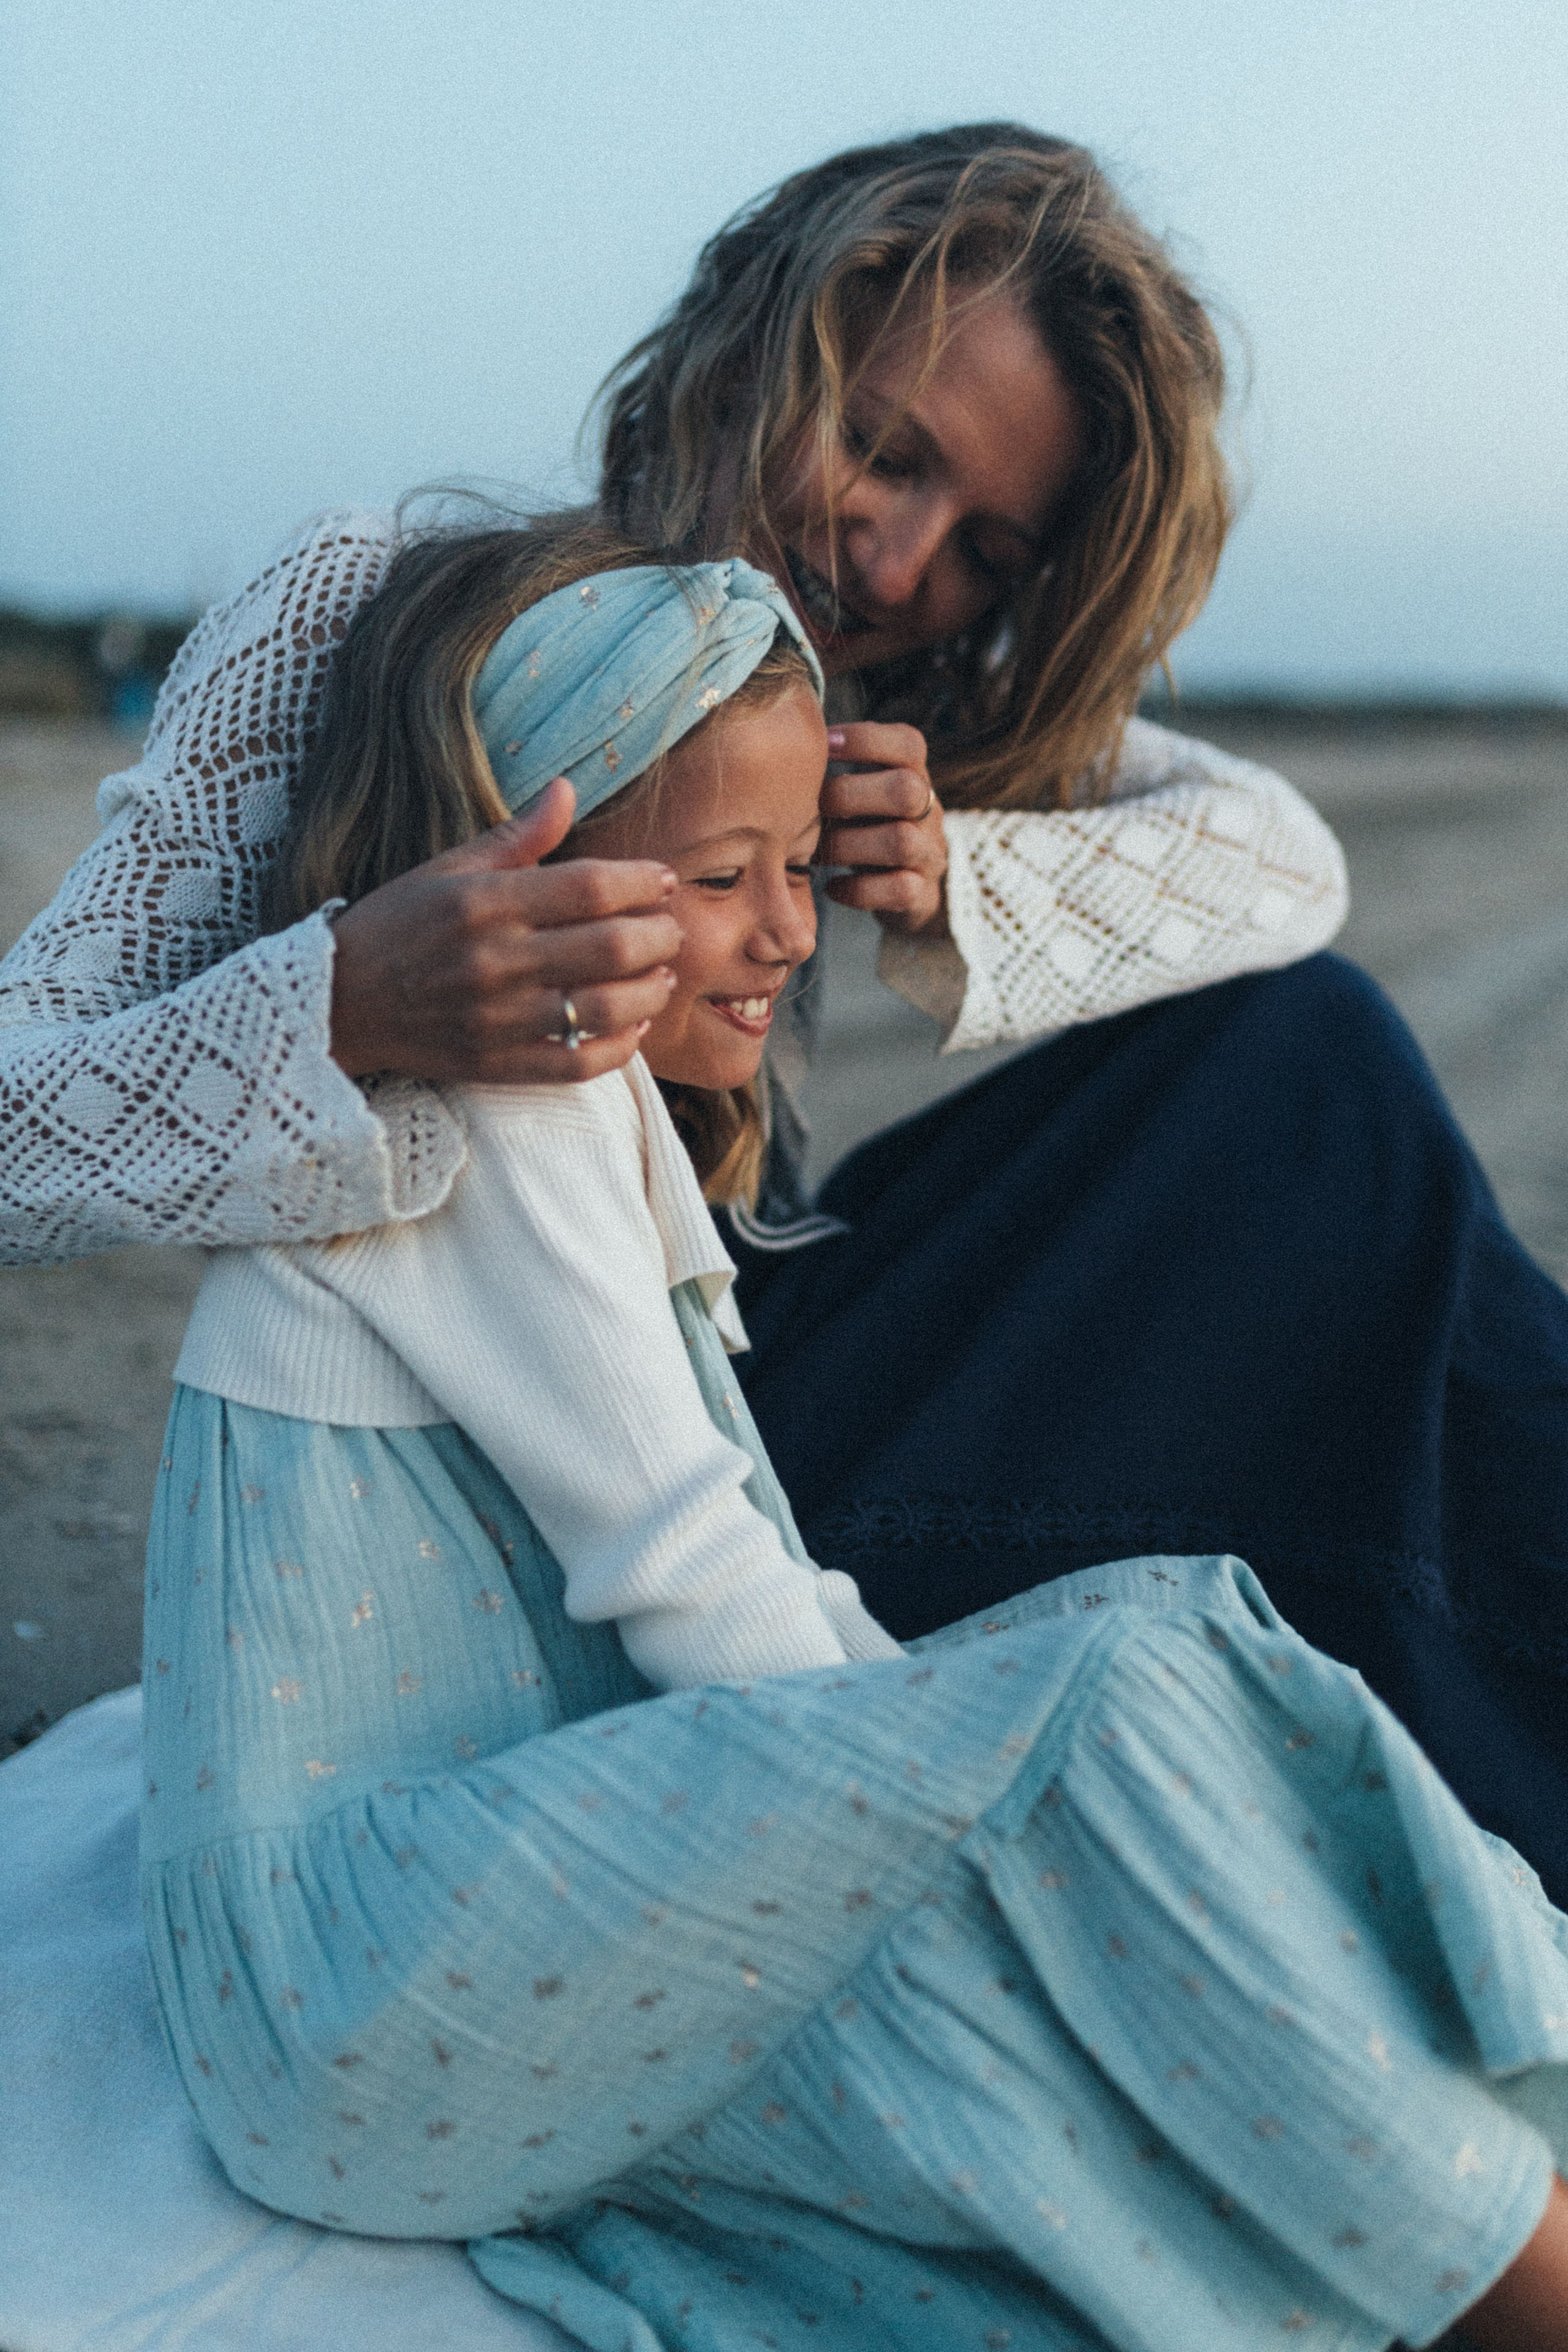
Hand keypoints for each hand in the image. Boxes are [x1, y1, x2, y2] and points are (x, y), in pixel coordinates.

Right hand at [328, 778, 682, 1082]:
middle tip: (672, 930)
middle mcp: (493, 960)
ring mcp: (496, 1018)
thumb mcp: (448, 869)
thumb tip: (567, 789)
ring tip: (664, 975)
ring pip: (604, 1008)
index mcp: (484, 902)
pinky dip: (619, 1047)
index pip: (589, 886)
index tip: (663, 880)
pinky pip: (576, 1063)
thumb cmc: (397, 925)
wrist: (335, 1002)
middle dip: (660, 936)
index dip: (642, 881)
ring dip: (651, 991)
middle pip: (610, 946)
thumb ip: (516, 837)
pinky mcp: (494, 1064)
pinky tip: (635, 1025)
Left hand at [818, 722, 947, 936]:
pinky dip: (859, 889)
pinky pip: (899, 890)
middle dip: (849, 796)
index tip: (823, 744)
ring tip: (814, 854)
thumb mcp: (860, 795)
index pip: (909, 743)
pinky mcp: (924, 895)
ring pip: (901, 842)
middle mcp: (930, 812)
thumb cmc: (864, 830)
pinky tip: (833, 887)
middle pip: (907, 790)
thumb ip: (837, 771)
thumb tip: (783, 743)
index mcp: (914, 777)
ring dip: (847, 846)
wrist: (902, 892)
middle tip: (812, 808)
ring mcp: (930, 854)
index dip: (866, 739)